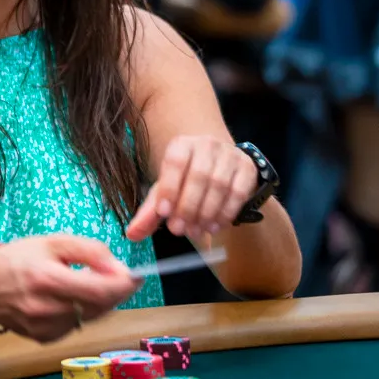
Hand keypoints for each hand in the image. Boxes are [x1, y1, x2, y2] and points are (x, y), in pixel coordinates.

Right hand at [0, 236, 139, 342]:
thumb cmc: (20, 258)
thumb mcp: (55, 242)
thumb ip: (91, 252)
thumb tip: (120, 269)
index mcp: (48, 280)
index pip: (100, 292)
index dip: (124, 286)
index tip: (137, 276)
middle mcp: (46, 309)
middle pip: (100, 307)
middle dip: (115, 292)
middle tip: (118, 276)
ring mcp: (45, 328)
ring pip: (90, 318)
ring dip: (98, 302)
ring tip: (85, 283)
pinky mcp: (44, 339)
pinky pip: (76, 325)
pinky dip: (81, 312)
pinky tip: (69, 299)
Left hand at [125, 135, 257, 242]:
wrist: (219, 169)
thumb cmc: (186, 182)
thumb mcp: (166, 193)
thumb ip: (149, 213)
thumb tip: (132, 234)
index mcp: (182, 145)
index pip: (175, 162)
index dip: (169, 187)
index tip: (163, 213)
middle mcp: (207, 144)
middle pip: (199, 175)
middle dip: (188, 206)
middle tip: (179, 230)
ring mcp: (230, 154)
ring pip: (219, 185)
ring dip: (206, 213)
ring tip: (197, 231)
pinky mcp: (247, 167)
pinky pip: (238, 192)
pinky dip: (226, 212)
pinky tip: (216, 226)